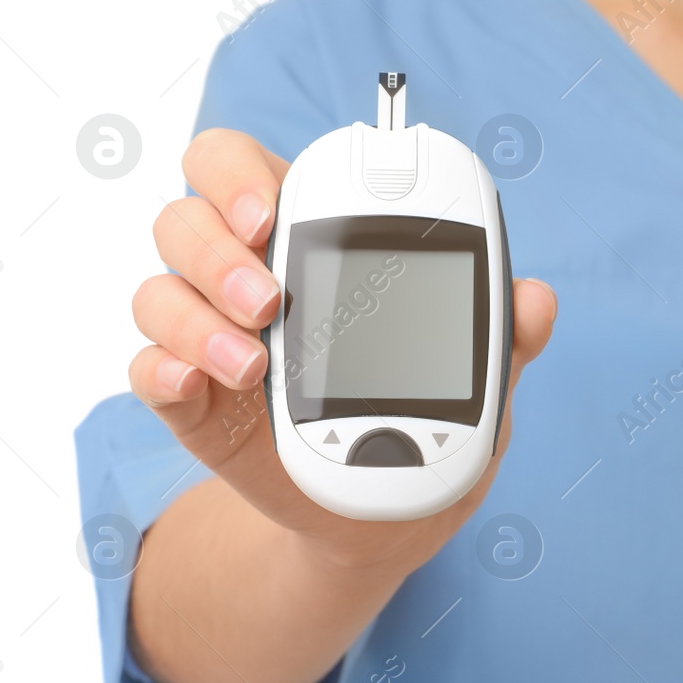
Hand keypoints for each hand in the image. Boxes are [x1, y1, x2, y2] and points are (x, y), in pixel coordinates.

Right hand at [127, 128, 556, 573]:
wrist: (386, 512)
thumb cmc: (425, 415)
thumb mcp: (472, 375)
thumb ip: (502, 333)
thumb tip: (535, 300)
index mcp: (310, 241)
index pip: (244, 170)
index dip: (241, 174)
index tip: (276, 210)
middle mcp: (244, 276)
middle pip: (185, 215)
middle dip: (215, 244)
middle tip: (268, 295)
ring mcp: (210, 336)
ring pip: (160, 288)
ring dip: (198, 316)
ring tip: (253, 361)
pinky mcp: (190, 401)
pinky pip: (147, 368)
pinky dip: (166, 369)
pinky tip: (202, 384)